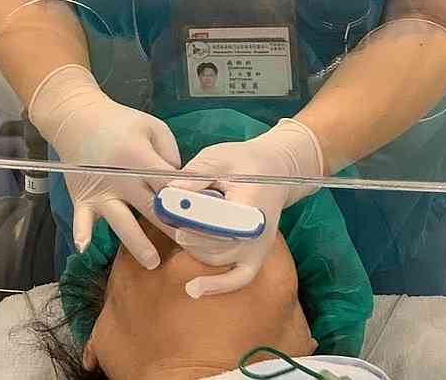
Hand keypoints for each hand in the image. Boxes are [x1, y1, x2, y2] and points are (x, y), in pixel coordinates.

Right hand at [28, 65, 180, 268]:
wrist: (78, 118)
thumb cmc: (120, 122)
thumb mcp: (153, 127)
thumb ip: (170, 153)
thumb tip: (181, 181)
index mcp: (139, 158)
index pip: (168, 184)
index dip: (185, 199)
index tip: (202, 216)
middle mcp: (120, 179)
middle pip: (150, 208)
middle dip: (171, 228)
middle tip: (191, 247)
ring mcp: (100, 192)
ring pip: (121, 222)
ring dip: (138, 243)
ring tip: (154, 262)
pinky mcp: (82, 199)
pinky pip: (81, 220)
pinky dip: (82, 233)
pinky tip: (85, 248)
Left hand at [168, 119, 323, 297]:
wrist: (275, 169)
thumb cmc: (245, 161)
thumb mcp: (220, 158)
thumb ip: (196, 174)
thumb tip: (169, 191)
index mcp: (250, 204)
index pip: (215, 220)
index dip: (189, 217)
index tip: (169, 207)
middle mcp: (257, 232)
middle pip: (214, 244)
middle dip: (187, 232)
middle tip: (169, 217)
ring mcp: (258, 247)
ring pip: (218, 260)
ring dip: (194, 249)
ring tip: (178, 231)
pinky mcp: (256, 256)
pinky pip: (238, 279)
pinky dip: (218, 286)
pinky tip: (193, 288)